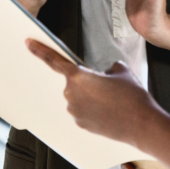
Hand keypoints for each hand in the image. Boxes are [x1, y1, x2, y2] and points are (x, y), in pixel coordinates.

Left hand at [28, 39, 169, 168]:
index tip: (28, 43)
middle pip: (73, 82)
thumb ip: (110, 67)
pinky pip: (82, 111)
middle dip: (87, 82)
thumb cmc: (132, 97)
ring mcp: (74, 111)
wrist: (141, 124)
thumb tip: (108, 72)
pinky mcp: (80, 124)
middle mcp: (72, 94)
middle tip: (107, 88)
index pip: (54, 60)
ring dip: (90, 97)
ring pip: (78, 98)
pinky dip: (92, 110)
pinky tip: (108, 112)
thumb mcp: (122, 71)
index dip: (39, 50)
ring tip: (111, 102)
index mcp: (79, 77)